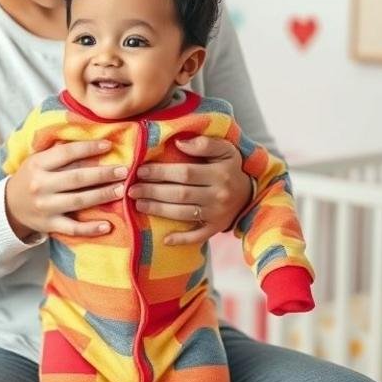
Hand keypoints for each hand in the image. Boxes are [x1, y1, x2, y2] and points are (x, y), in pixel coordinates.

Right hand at [5, 140, 127, 240]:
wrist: (9, 206)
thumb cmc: (31, 177)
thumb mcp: (38, 160)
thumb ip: (60, 151)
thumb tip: (91, 139)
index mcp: (38, 164)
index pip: (67, 153)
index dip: (89, 148)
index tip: (109, 145)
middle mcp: (41, 185)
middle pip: (77, 178)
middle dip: (103, 174)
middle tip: (124, 171)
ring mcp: (45, 207)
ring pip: (78, 201)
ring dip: (102, 195)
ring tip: (121, 190)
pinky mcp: (49, 225)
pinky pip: (73, 228)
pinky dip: (90, 229)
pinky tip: (107, 226)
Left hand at [128, 136, 251, 245]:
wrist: (249, 193)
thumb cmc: (229, 167)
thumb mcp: (224, 149)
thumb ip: (204, 144)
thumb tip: (178, 142)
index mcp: (219, 174)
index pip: (185, 173)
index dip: (161, 173)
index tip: (140, 171)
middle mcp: (218, 195)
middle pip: (181, 194)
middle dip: (153, 192)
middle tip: (132, 189)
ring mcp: (217, 214)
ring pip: (184, 214)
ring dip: (158, 210)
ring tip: (138, 204)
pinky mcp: (216, 228)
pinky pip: (198, 236)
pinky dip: (182, 239)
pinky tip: (165, 239)